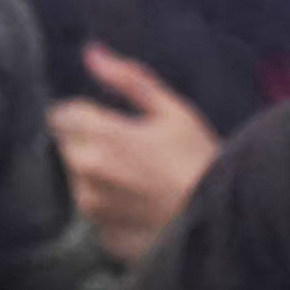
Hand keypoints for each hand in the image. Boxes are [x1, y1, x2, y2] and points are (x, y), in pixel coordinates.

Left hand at [49, 43, 220, 266]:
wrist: (227, 224)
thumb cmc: (202, 161)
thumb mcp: (173, 111)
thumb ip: (127, 78)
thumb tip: (91, 53)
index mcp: (101, 135)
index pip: (62, 113)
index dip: (86, 114)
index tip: (113, 123)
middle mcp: (87, 172)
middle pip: (68, 146)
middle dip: (90, 143)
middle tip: (133, 152)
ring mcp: (93, 209)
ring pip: (78, 180)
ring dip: (97, 176)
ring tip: (141, 182)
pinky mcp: (102, 236)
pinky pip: (95, 213)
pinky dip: (109, 208)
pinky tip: (142, 207)